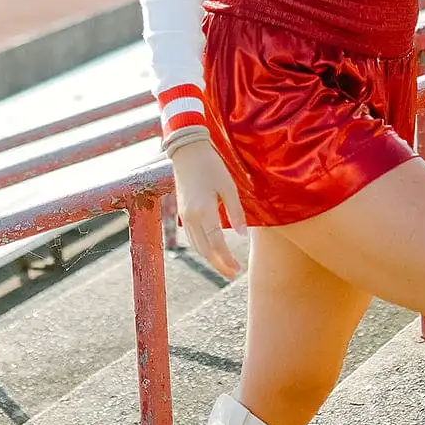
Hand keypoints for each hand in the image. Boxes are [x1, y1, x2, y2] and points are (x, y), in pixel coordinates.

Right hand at [171, 139, 247, 279]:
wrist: (187, 151)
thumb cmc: (211, 165)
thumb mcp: (228, 186)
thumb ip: (236, 212)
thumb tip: (242, 237)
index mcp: (204, 211)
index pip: (216, 243)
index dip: (227, 259)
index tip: (238, 269)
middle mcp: (191, 217)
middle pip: (204, 250)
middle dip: (219, 265)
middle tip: (233, 274)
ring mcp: (184, 215)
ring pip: (196, 246)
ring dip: (210, 259)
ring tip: (225, 266)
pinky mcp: (182, 212)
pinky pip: (191, 237)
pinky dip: (202, 248)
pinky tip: (212, 250)